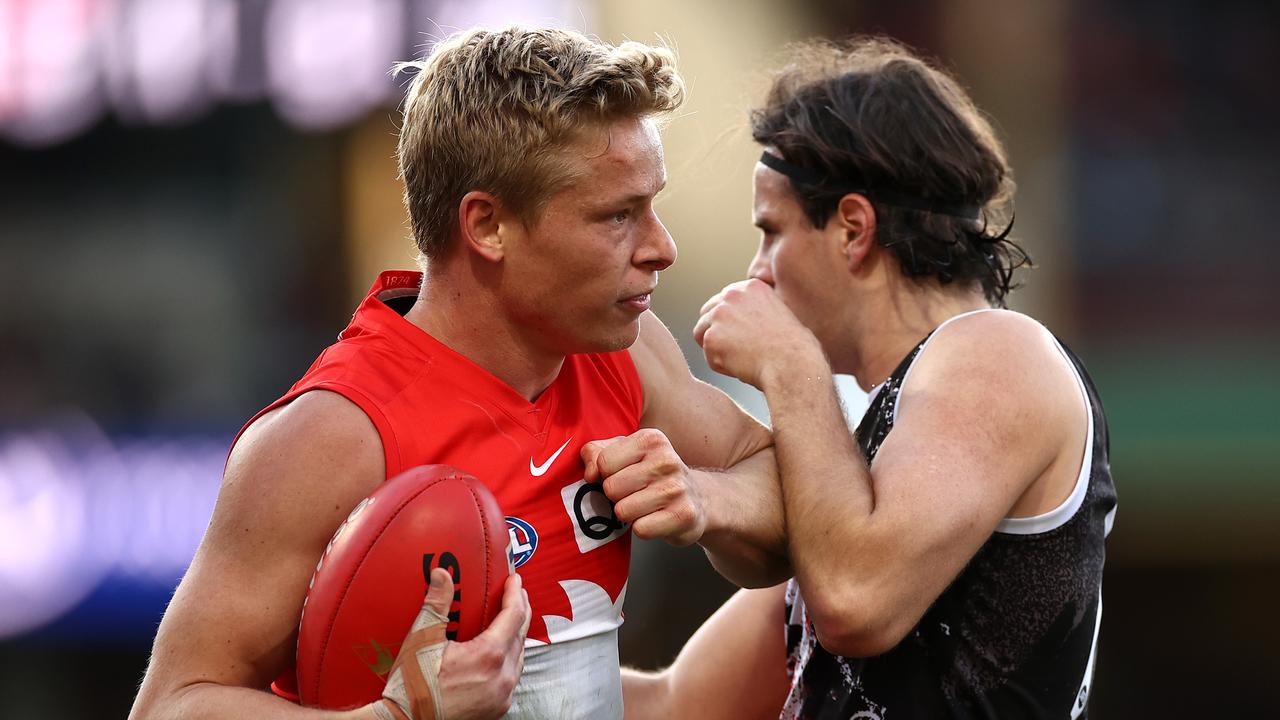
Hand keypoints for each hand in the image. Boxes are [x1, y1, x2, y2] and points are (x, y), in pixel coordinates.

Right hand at [375, 569, 529, 719]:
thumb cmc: (413, 684)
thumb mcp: (422, 639)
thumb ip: (437, 603)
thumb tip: (441, 573)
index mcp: (489, 655)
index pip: (514, 615)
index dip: (515, 594)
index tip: (514, 579)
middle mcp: (503, 676)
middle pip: (521, 635)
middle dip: (520, 611)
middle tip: (515, 593)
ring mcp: (502, 695)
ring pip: (519, 657)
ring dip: (516, 636)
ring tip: (509, 620)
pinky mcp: (497, 709)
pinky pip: (511, 677)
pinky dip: (509, 660)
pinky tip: (500, 652)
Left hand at [581, 429, 705, 546]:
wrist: (698, 498)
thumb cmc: (652, 475)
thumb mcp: (623, 453)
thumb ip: (595, 454)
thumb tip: (590, 474)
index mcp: (650, 439)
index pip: (603, 462)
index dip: (606, 474)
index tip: (622, 475)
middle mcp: (667, 460)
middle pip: (611, 488)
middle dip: (617, 496)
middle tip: (635, 493)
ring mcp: (677, 488)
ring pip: (623, 511)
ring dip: (629, 514)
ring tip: (646, 506)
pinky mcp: (683, 516)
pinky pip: (640, 529)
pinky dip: (643, 528)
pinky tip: (656, 518)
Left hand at [693, 279, 822, 389]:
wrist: (792, 363)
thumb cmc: (795, 347)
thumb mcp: (781, 313)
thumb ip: (758, 309)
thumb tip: (744, 320)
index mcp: (750, 287)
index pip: (723, 300)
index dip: (730, 321)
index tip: (741, 336)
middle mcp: (731, 295)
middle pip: (707, 313)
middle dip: (717, 332)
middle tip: (736, 350)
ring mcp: (719, 316)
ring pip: (702, 334)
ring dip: (717, 348)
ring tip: (741, 359)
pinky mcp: (711, 338)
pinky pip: (708, 356)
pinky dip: (721, 366)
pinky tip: (742, 367)